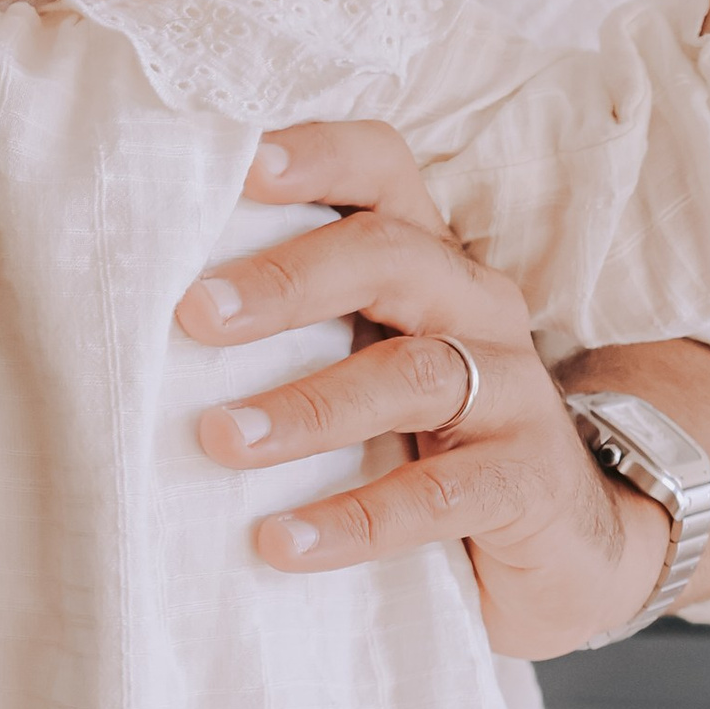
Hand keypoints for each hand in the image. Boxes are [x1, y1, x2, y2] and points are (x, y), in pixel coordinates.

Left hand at [175, 123, 670, 661]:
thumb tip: (144, 322)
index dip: (318, 156)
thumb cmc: (432, 445)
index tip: (236, 166)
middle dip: (287, 280)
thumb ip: (293, 333)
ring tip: (220, 439)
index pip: (384, 172)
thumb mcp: (366, 370)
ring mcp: (512, 393)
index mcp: (430, 264)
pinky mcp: (525, 483)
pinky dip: (355, 519)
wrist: (565, 552)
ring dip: (306, 407)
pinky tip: (282, 541)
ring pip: (412, 375)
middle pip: (392, 257)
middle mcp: (476, 309)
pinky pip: (439, 495)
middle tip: (196, 315)